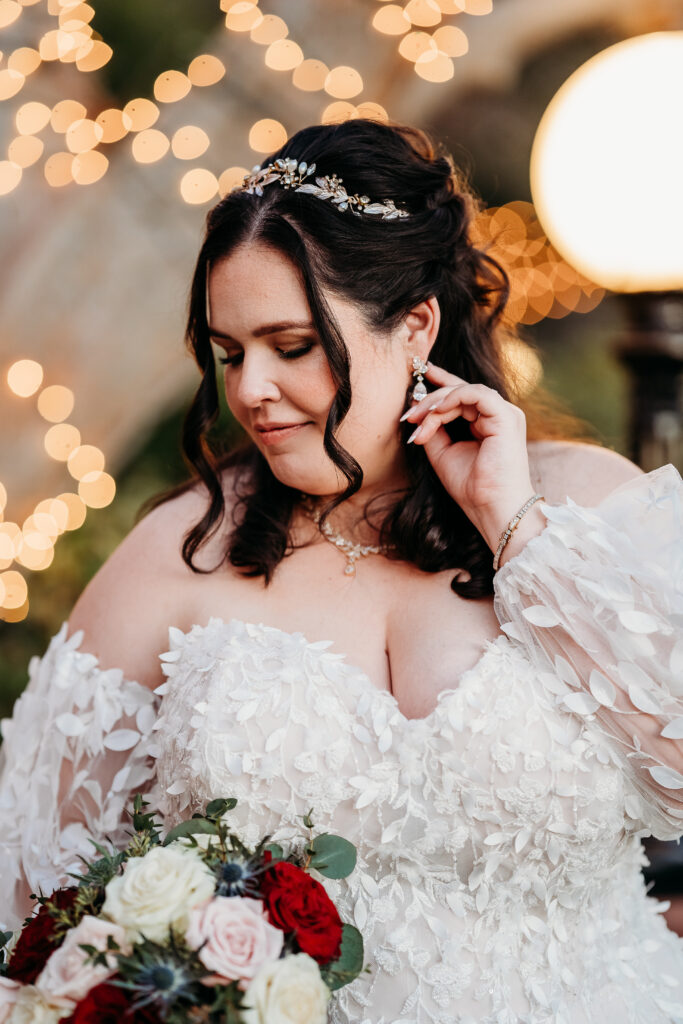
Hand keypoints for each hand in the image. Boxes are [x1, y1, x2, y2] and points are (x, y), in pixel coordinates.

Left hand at [401, 362, 540, 554]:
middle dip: (430, 398)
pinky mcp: (506, 417)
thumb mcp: (442, 453)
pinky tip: (436, 411)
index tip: (413, 392)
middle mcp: (498, 416)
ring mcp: (504, 415)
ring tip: (418, 419)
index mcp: (487, 424)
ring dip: (436, 403)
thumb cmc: (472, 488)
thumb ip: (433, 429)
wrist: (490, 508)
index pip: (463, 396)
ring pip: (465, 391)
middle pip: (461, 390)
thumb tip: (417, 409)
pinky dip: (453, 398)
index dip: (438, 387)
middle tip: (409, 414)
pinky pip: (476, 394)